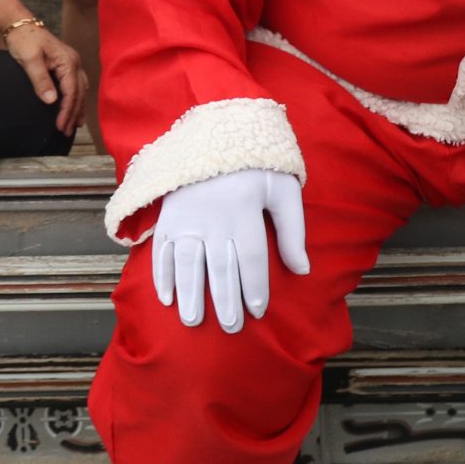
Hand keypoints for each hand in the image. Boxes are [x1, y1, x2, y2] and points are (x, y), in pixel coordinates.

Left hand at [2, 20, 85, 135]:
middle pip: (79, 93)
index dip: (66, 111)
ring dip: (78, 107)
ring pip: (80, 89)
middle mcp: (74, 62)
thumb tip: (51, 101)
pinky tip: (74, 106)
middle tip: (66, 132)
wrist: (19, 24)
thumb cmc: (23, 39)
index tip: (59, 126)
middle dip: (74, 113)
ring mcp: (71, 62)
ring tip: (75, 124)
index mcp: (68, 61)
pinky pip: (76, 84)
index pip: (71, 92)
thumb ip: (40, 80)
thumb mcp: (30, 59)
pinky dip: (76, 98)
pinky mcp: (66, 64)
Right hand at [151, 168, 309, 332]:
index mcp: (244, 209)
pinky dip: (161, 275)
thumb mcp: (284, 190)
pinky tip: (166, 299)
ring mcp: (187, 217)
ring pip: (188, 263)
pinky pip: (162, 250)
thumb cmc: (256, 167)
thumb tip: (303, 270)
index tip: (258, 311)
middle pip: (220, 267)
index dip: (255, 287)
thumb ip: (294, 230)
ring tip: (194, 321)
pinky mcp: (168, 217)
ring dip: (190, 294)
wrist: (215, 135)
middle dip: (225, 301)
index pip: (251, 258)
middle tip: (231, 327)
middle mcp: (214, 216)